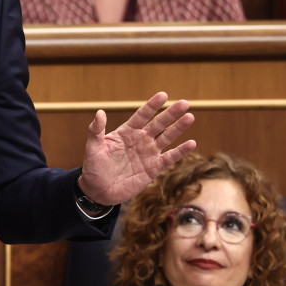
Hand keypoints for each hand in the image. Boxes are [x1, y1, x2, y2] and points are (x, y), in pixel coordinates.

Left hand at [77, 91, 195, 205]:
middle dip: (171, 113)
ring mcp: (148, 153)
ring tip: (190, 117)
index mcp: (127, 132)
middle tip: (184, 103)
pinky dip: (180, 151)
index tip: (163, 95)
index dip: (152, 105)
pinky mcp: (154, 168)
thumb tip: (100, 112)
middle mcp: (140, 140)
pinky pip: (169, 158)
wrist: (99, 191)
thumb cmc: (93, 168)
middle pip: (159, 124)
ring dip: (178, 128)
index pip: (142, 115)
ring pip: (167, 137)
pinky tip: (191, 143)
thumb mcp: (93, 148)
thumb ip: (96, 131)